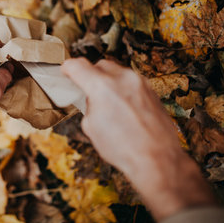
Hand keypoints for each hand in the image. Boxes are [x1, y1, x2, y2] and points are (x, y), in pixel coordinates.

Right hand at [62, 58, 215, 220]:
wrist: (156, 158)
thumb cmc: (123, 148)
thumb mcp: (91, 127)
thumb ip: (89, 106)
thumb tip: (92, 100)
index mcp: (101, 87)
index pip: (78, 65)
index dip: (68, 68)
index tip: (66, 71)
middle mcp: (122, 79)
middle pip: (99, 65)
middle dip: (90, 75)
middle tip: (87, 91)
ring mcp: (140, 82)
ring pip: (117, 72)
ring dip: (108, 81)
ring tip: (107, 103)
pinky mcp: (151, 90)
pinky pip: (131, 82)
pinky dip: (123, 89)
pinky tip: (122, 107)